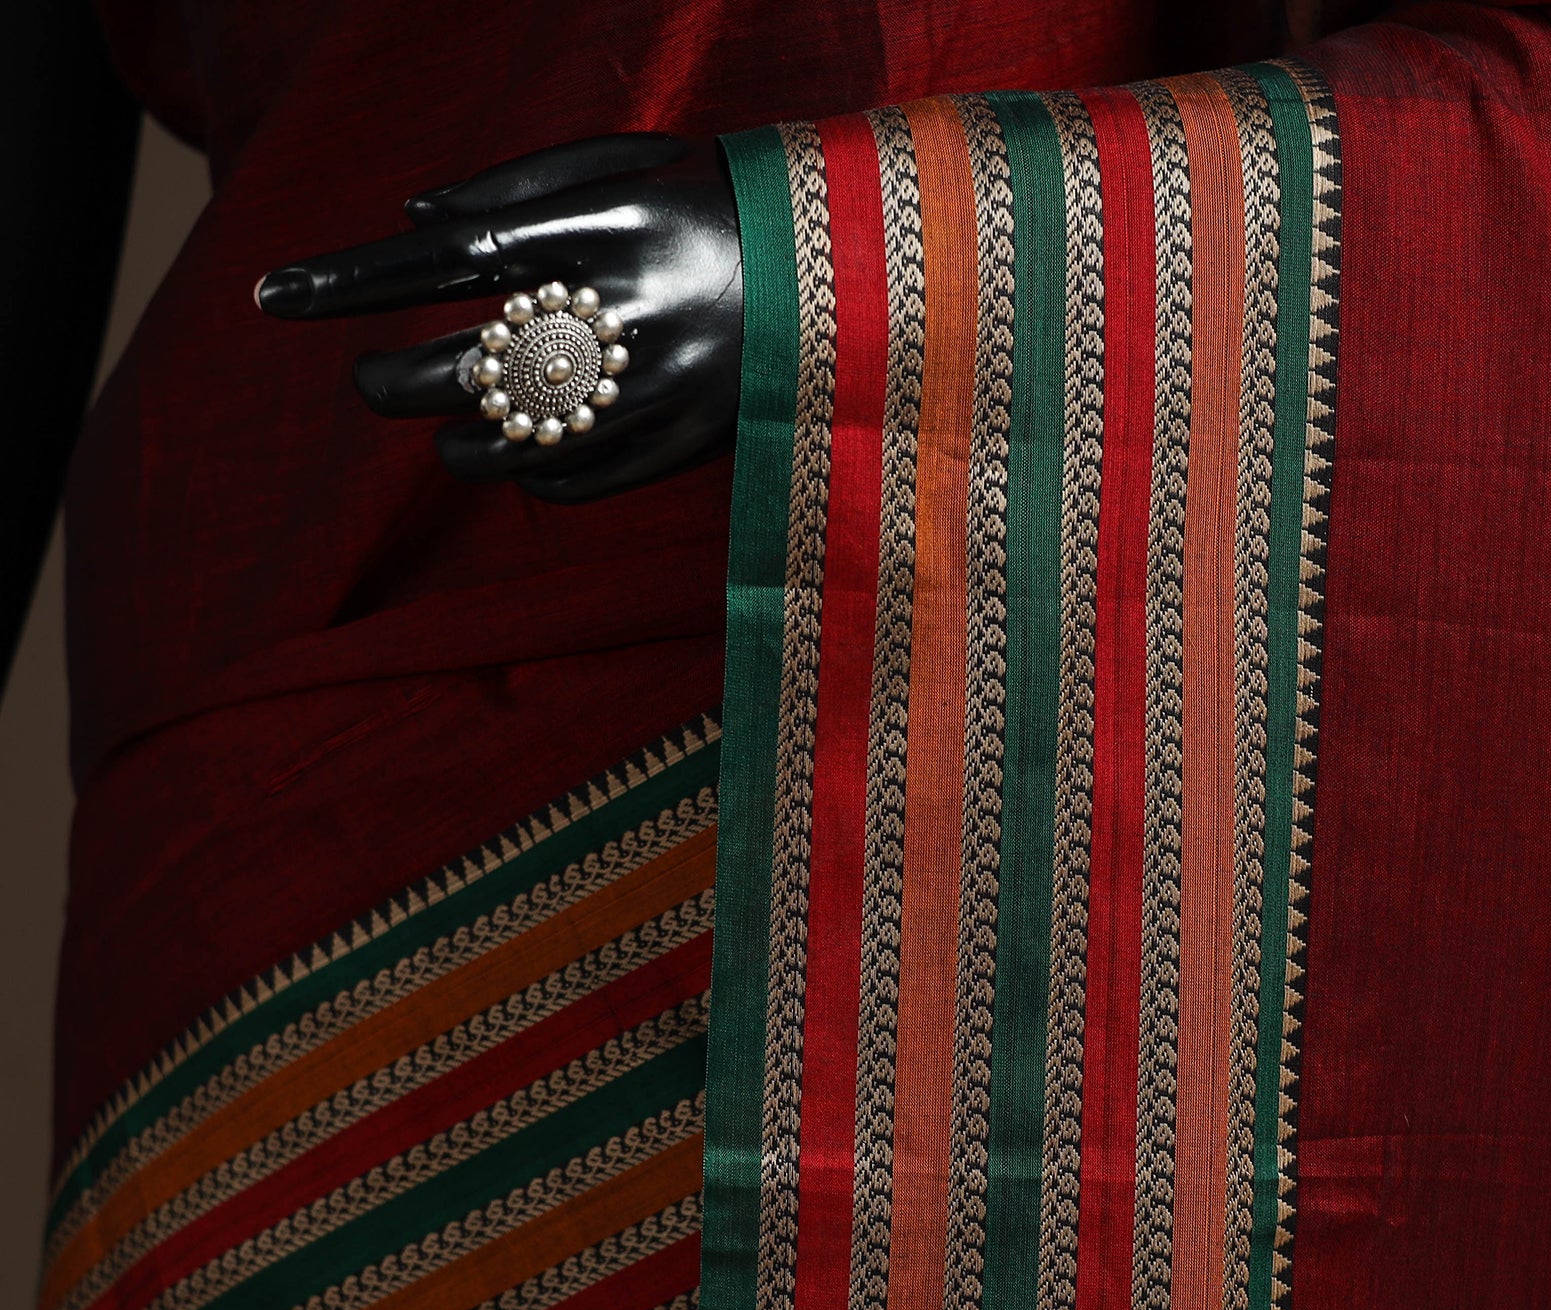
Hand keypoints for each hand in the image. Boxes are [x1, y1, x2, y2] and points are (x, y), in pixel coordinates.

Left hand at [255, 134, 741, 504]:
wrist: (851, 278)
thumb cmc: (719, 207)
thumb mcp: (627, 164)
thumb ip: (518, 186)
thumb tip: (412, 218)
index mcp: (597, 230)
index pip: (442, 259)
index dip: (352, 281)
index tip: (277, 297)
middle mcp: (618, 312)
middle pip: (464, 366)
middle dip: (393, 381)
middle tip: (371, 380)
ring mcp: (652, 388)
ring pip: (511, 444)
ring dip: (456, 446)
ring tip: (446, 435)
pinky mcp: (681, 447)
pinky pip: (573, 482)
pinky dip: (530, 476)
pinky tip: (523, 459)